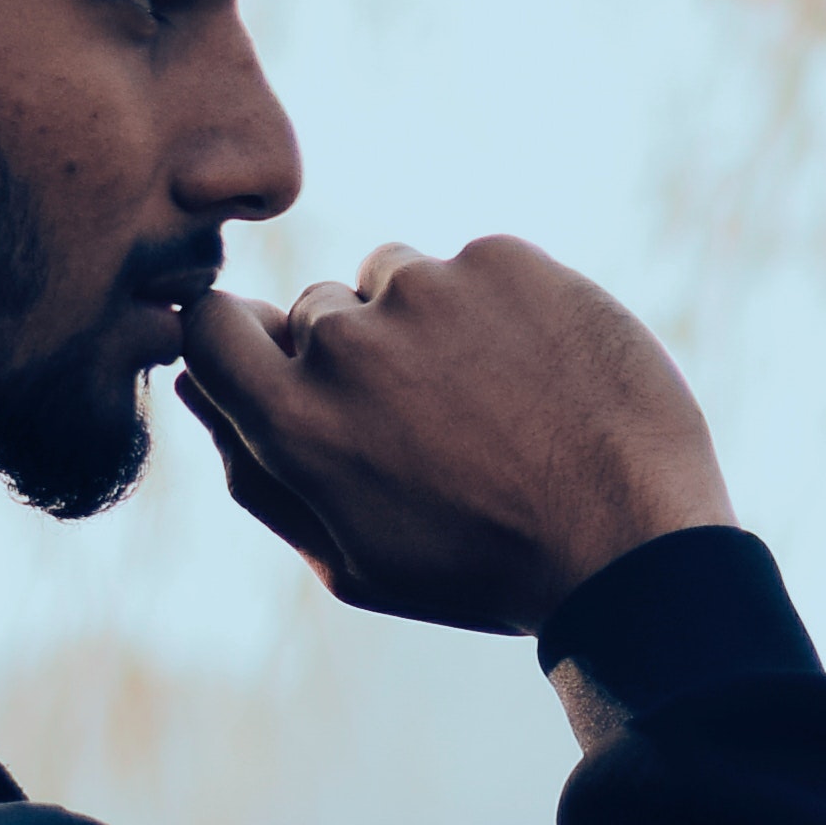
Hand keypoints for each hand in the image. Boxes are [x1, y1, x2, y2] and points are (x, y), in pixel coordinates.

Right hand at [173, 236, 735, 634]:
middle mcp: (348, 343)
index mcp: (295, 421)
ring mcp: (430, 290)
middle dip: (354, 351)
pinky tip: (540, 373)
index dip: (242, 336)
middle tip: (431, 423)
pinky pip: (474, 265)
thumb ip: (255, 471)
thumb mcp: (350, 557)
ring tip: (492, 400)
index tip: (285, 361)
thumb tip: (193, 387)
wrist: (632, 542)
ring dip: (424, 321)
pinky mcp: (504, 258)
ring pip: (394, 277)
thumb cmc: (480, 566)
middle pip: (315, 310)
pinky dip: (499, 306)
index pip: (212, 324)